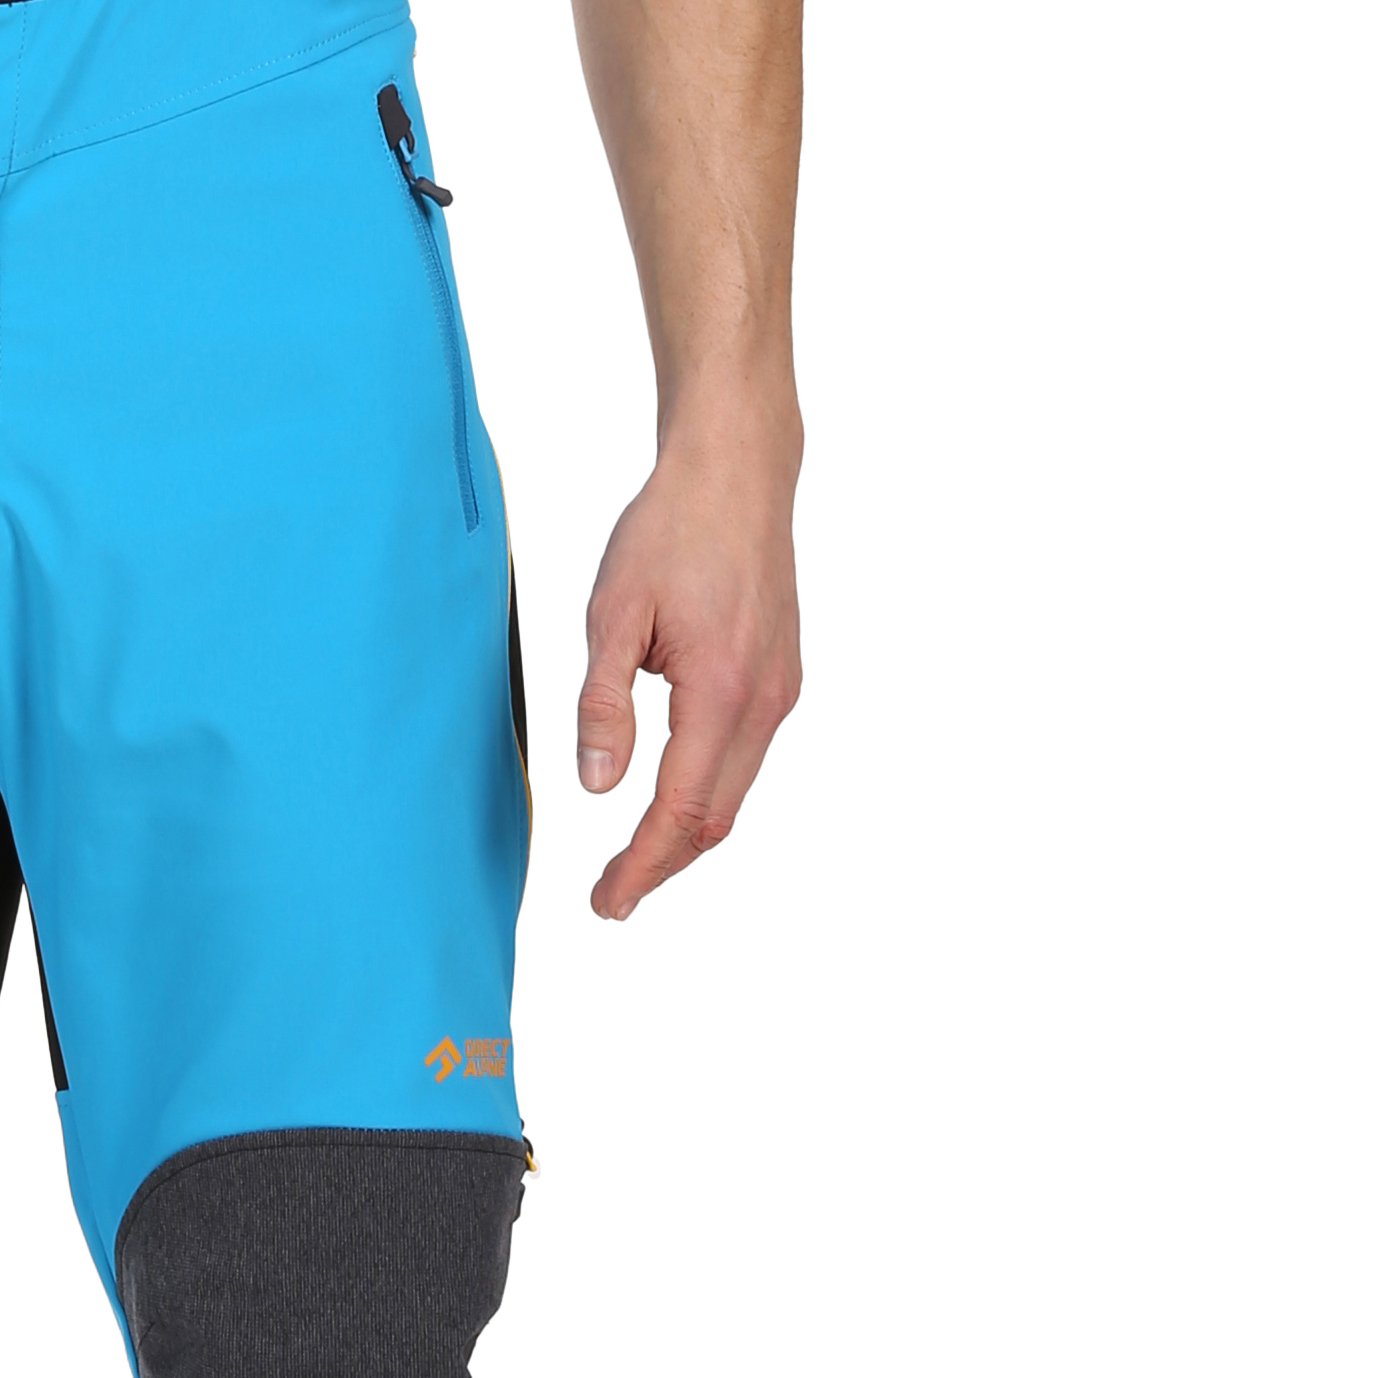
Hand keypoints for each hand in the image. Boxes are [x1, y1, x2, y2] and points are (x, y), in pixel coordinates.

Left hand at [574, 428, 802, 921]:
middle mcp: (765, 701)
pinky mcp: (782, 675)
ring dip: (686, 831)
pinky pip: (746, 755)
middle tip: (611, 898)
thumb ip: (603, 704)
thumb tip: (596, 786)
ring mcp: (781, 689)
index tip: (606, 903)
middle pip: (716, 816)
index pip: (680, 808)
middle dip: (663, 864)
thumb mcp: (613, 613)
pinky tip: (670, 792)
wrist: (736, 474)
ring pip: (735, 790)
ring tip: (633, 858)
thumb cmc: (670, 530)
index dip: (642, 866)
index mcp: (722, 691)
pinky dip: (707, 790)